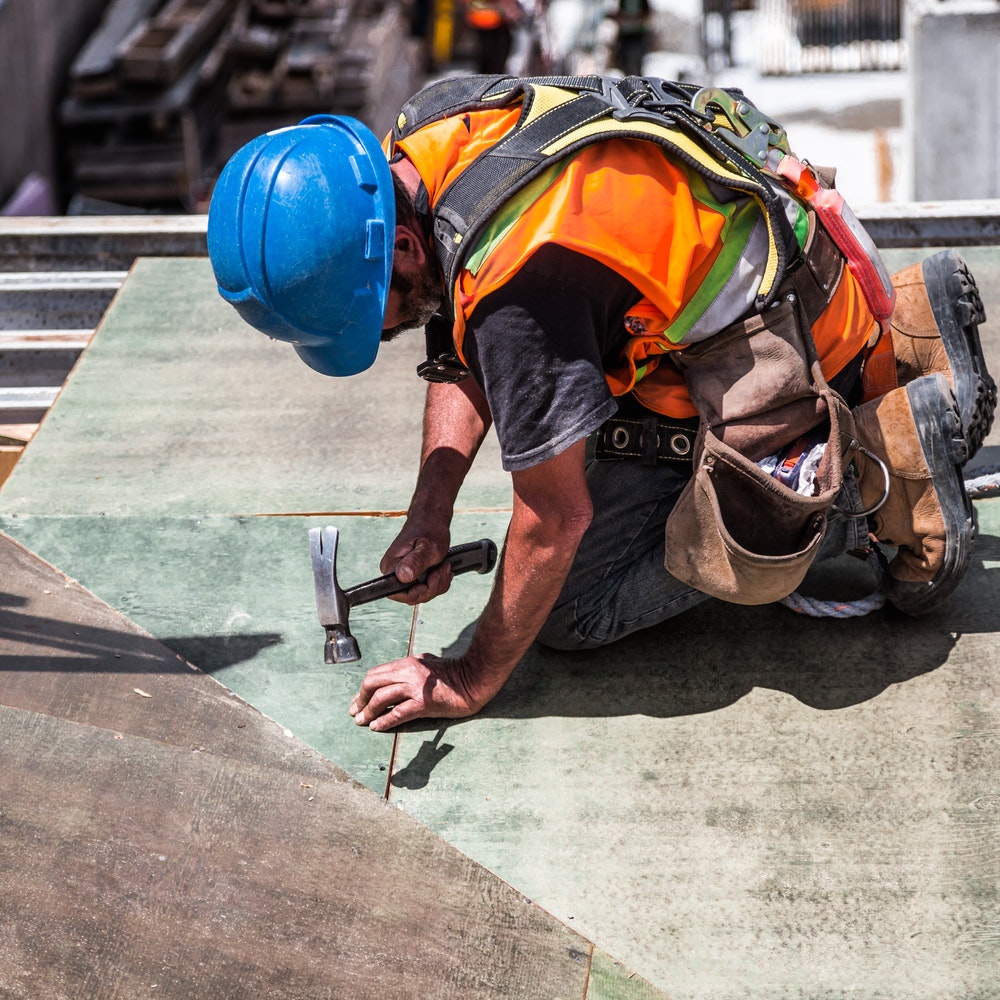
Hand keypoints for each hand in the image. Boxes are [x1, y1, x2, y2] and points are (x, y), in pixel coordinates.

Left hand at [348, 653, 495, 731]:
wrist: (474, 680)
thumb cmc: (453, 674)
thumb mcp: (427, 663)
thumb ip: (410, 668)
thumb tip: (394, 678)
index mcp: (408, 663)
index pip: (376, 673)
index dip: (363, 688)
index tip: (358, 700)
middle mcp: (408, 672)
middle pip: (373, 683)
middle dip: (361, 699)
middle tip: (355, 711)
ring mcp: (415, 687)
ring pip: (381, 698)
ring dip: (368, 712)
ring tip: (362, 722)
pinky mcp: (424, 702)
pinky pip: (397, 713)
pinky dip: (384, 721)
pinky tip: (377, 727)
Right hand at [380, 523, 452, 605]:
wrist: (431, 519)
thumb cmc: (429, 528)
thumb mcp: (429, 547)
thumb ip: (416, 562)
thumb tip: (403, 576)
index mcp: (391, 566)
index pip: (399, 595)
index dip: (419, 592)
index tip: (432, 576)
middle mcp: (393, 572)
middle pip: (412, 597)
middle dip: (433, 587)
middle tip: (443, 568)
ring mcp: (402, 574)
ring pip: (422, 594)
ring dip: (438, 583)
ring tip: (444, 565)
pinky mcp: (411, 574)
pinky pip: (426, 588)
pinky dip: (438, 581)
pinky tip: (442, 568)